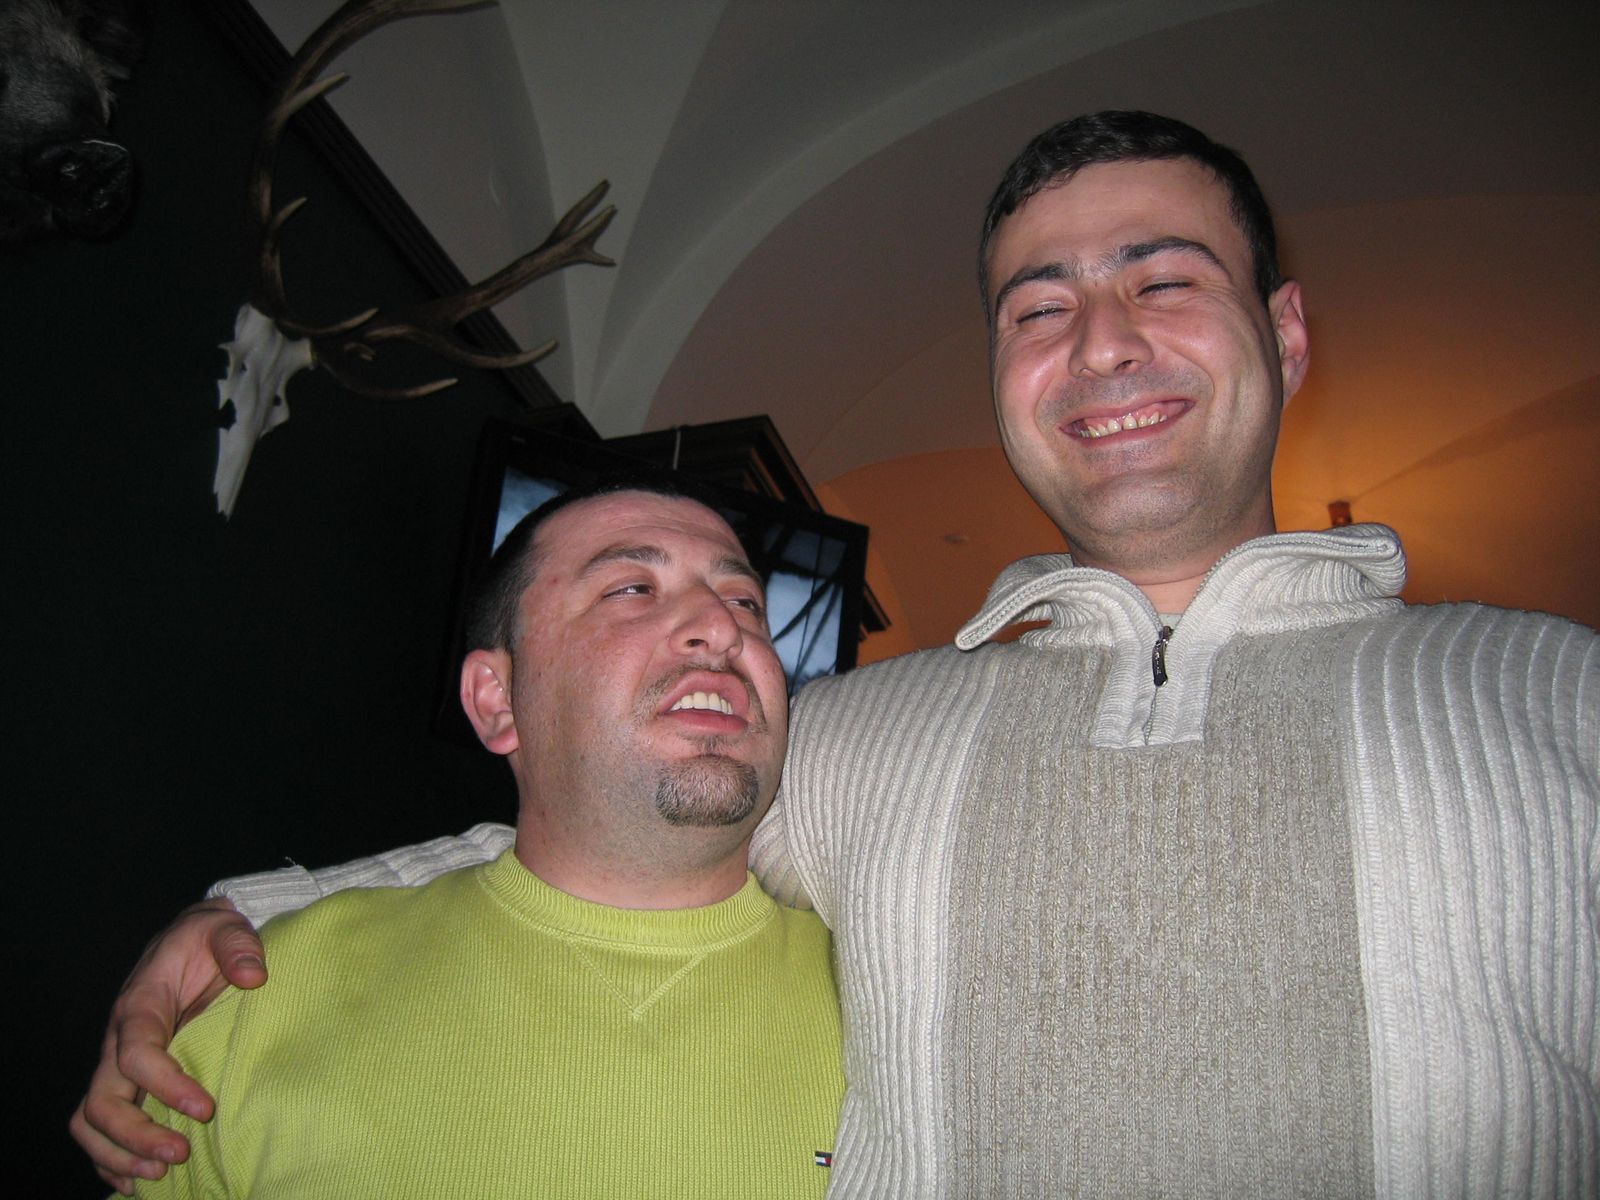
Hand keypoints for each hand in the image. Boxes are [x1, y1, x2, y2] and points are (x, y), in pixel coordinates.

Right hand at [68, 899, 267, 1193]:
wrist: (196, 939)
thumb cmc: (209, 938)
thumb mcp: (226, 928)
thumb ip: (239, 945)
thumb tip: (253, 975)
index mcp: (140, 1003)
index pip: (136, 1053)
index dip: (165, 1085)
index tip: (205, 1108)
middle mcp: (119, 1038)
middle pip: (102, 1099)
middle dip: (135, 1134)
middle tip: (179, 1153)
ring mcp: (118, 1062)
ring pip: (91, 1119)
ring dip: (120, 1152)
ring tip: (160, 1172)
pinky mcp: (127, 1078)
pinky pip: (99, 1125)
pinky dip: (112, 1157)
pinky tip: (139, 1178)